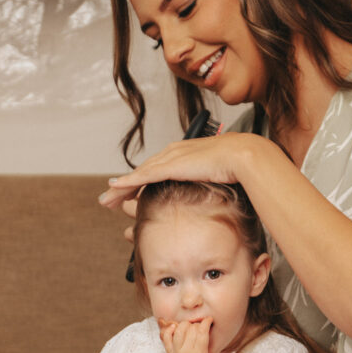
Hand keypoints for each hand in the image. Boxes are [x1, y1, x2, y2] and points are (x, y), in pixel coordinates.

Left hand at [98, 133, 250, 209]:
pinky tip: (116, 188)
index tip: (130, 191)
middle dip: (125, 185)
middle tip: (109, 197)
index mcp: (185, 154)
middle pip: (143, 171)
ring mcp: (171, 159)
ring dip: (121, 188)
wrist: (245, 156)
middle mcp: (174, 153)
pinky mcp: (171, 166)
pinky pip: (144, 176)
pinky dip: (128, 182)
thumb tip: (212, 196)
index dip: (141, 180)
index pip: (157, 168)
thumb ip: (209, 182)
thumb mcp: (218, 175)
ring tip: (106, 199)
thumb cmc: (239, 166)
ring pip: (139, 174)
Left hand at [159, 317, 246, 352]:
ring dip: (185, 325)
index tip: (210, 320)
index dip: (206, 322)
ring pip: (178, 330)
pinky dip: (169, 331)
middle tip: (202, 325)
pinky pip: (166, 339)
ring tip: (192, 327)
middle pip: (190, 328)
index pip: (202, 331)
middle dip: (197, 323)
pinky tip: (175, 328)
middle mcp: (186, 351)